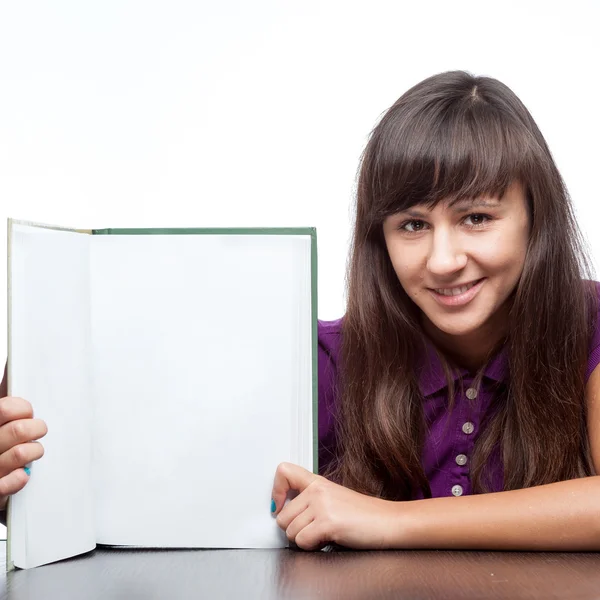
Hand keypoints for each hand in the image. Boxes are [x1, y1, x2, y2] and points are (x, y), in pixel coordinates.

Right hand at [0, 395, 46, 510]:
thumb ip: (4, 400)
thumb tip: (11, 368)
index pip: (6, 408)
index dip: (23, 408)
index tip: (26, 413)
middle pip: (19, 430)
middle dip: (36, 428)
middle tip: (36, 431)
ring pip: (22, 453)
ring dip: (34, 451)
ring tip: (32, 451)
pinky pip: (14, 482)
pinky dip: (22, 477)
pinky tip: (23, 473)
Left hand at [271, 462, 400, 550]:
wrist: (389, 522)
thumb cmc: (365, 516)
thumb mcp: (335, 499)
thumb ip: (312, 501)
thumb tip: (286, 513)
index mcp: (318, 482)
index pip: (284, 472)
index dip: (276, 491)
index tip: (279, 505)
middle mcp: (317, 490)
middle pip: (282, 516)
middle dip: (295, 530)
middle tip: (315, 531)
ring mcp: (322, 505)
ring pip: (290, 531)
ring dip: (304, 540)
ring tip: (324, 536)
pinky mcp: (327, 522)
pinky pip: (302, 542)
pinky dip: (312, 548)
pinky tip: (327, 541)